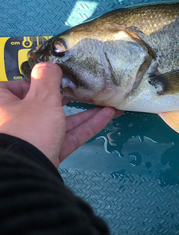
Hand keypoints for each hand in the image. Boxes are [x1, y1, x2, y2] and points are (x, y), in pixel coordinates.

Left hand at [0, 62, 122, 167]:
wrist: (28, 173)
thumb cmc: (28, 129)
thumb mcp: (41, 97)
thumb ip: (48, 77)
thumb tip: (49, 65)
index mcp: (1, 104)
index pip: (16, 86)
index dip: (36, 82)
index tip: (56, 80)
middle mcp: (12, 122)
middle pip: (41, 104)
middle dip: (68, 97)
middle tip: (85, 88)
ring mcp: (30, 140)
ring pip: (59, 121)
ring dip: (84, 112)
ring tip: (106, 102)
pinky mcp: (46, 153)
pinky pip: (67, 136)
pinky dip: (86, 126)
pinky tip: (107, 115)